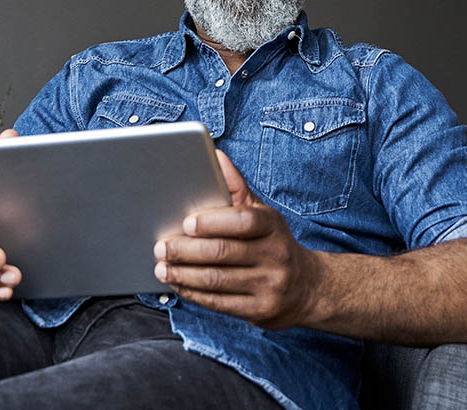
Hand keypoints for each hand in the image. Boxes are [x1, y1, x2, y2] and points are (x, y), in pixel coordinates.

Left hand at [153, 150, 321, 329]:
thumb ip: (235, 188)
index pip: (244, 221)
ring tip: (162, 267)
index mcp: (273, 226)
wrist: (306, 287)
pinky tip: (178, 284)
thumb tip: (215, 156)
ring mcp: (270, 285)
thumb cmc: (270, 242)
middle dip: (186, 250)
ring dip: (184, 274)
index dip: (213, 222)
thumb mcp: (260, 213)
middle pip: (224, 252)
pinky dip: (194, 292)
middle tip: (161, 246)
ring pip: (218, 280)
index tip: (186, 223)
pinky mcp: (261, 310)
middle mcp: (276, 255)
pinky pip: (220, 302)